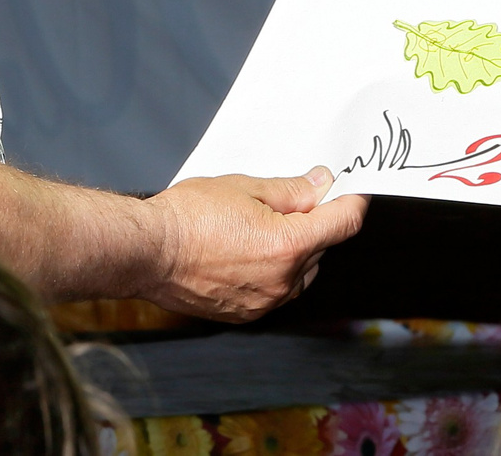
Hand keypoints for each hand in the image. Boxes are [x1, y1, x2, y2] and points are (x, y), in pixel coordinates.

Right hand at [138, 166, 367, 320]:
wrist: (146, 252)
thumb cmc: (188, 216)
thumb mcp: (244, 187)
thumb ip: (290, 190)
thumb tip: (320, 185)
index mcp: (288, 246)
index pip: (343, 223)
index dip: (353, 201)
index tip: (354, 190)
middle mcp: (283, 281)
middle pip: (321, 247)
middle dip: (314, 223)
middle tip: (291, 200)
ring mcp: (265, 302)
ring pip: (301, 272)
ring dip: (295, 251)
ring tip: (260, 228)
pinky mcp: (247, 314)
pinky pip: (276, 290)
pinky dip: (273, 272)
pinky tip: (246, 252)